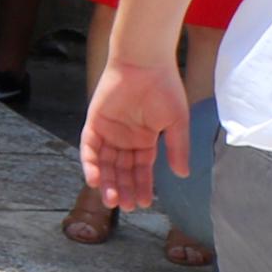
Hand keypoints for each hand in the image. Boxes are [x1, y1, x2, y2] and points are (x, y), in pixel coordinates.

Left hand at [81, 54, 192, 210]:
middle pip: (122, 170)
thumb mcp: (176, 123)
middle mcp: (125, 138)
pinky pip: (89, 147)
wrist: (145, 63)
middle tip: (127, 208)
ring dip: (107, 182)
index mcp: (145, 140)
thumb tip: (182, 175)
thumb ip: (176, 148)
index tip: (145, 204)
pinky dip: (91, 164)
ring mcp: (109, 131)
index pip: (141, 169)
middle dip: (124, 189)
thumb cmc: (165, 89)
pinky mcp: (94, 122)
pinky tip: (95, 181)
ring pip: (105, 163)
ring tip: (112, 202)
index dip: (142, 186)